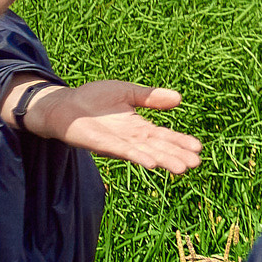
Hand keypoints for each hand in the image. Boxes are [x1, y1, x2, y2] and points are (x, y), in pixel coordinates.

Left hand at [29, 81, 202, 173]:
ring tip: (182, 169)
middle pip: (158, 148)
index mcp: (137, 126)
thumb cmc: (92, 98)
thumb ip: (150, 97)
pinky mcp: (102, 144)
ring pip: (145, 154)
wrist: (63, 104)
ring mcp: (117, 143)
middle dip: (177, 155)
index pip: (163, 136)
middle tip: (196, 163)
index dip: (179, 141)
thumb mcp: (126, 92)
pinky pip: (124, 152)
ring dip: (163, 161)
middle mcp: (130, 138)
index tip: (198, 148)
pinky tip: (152, 164)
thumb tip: (179, 98)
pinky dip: (138, 157)